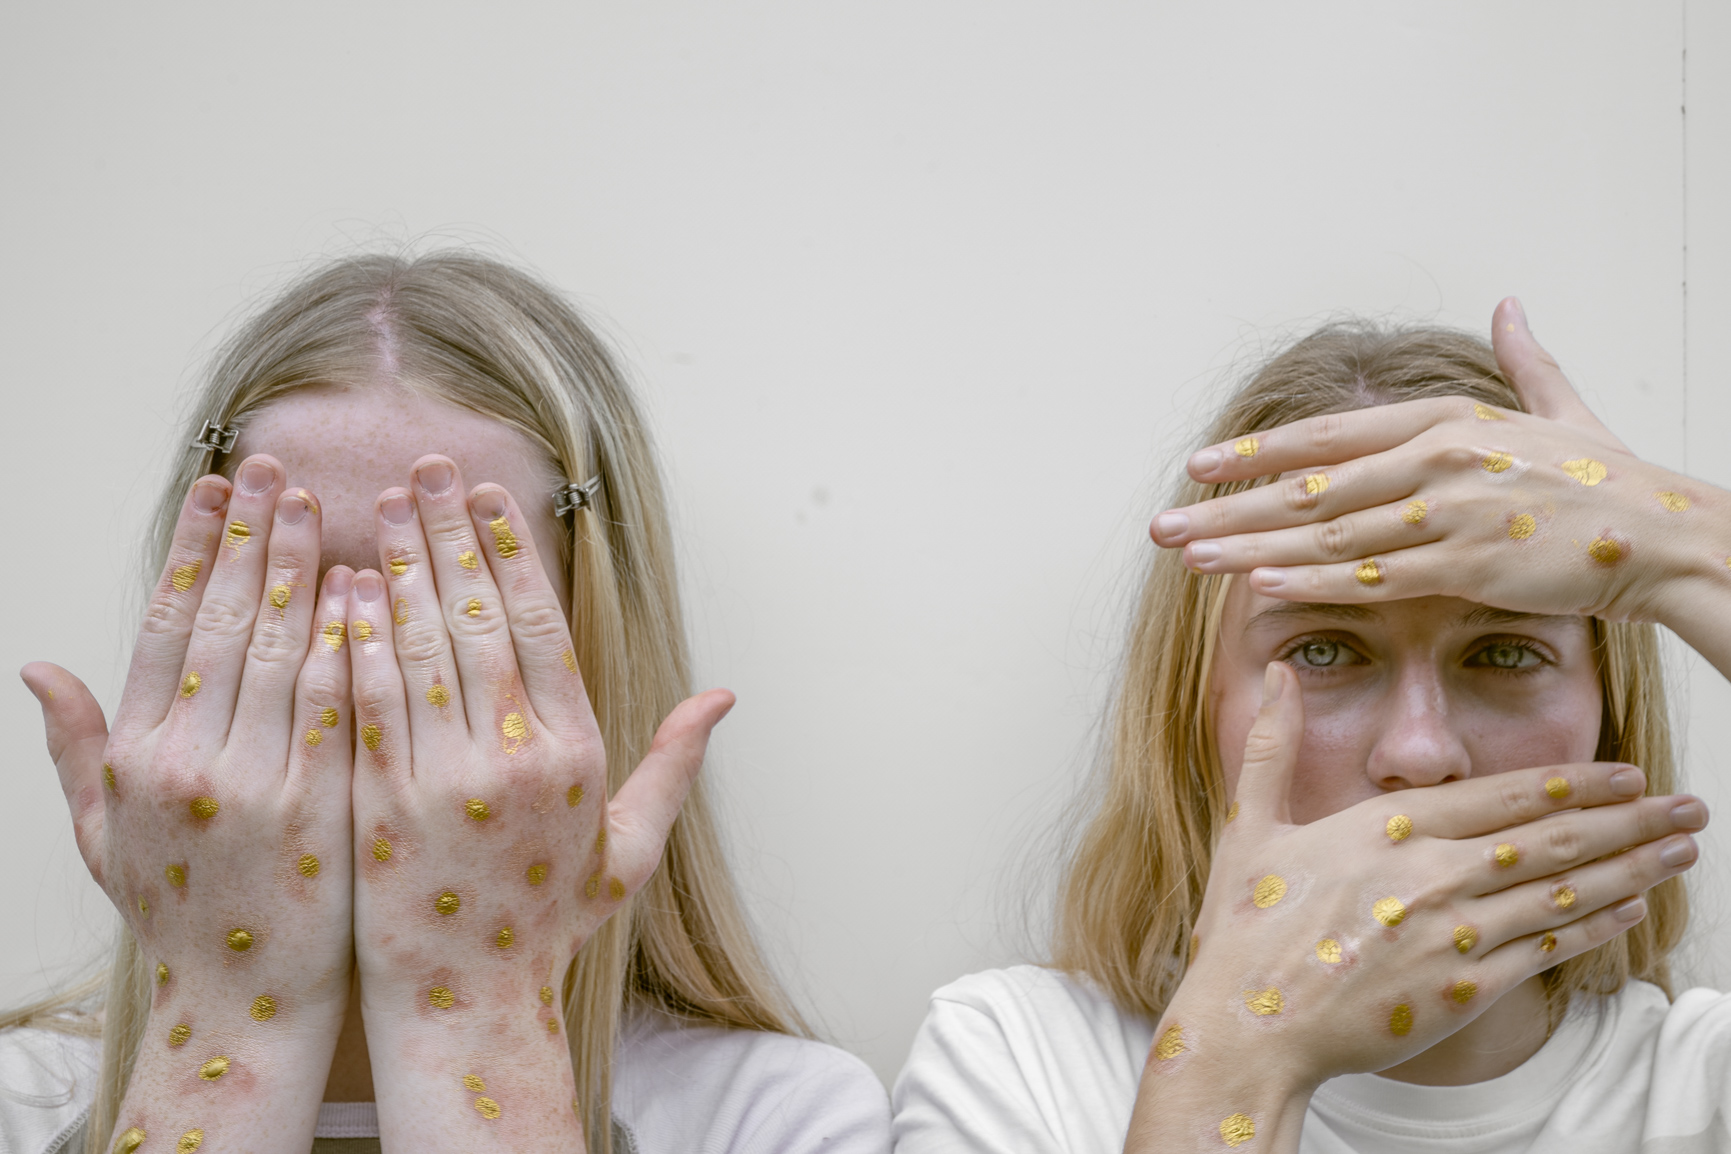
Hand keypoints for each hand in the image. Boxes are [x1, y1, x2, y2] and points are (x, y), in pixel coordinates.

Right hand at [23, 458, 352, 1150]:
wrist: (243, 1001)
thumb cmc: (181, 909)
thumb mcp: (103, 834)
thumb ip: (76, 746)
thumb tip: (36, 664)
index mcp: (140, 757)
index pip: (166, 627)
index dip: (193, 550)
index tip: (216, 488)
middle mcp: (189, 762)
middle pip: (225, 623)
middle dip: (250, 538)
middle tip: (274, 470)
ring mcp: (255, 785)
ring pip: (280, 651)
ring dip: (300, 569)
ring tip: (318, 505)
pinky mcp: (319, 809)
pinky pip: (336, 705)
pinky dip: (347, 641)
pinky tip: (362, 588)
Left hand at [347, 456, 732, 1147]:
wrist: (467, 999)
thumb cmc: (546, 921)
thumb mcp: (628, 848)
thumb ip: (673, 764)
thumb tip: (723, 698)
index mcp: (576, 755)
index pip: (542, 626)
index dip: (511, 554)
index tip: (488, 498)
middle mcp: (515, 756)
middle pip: (479, 618)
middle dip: (451, 534)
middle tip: (427, 469)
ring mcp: (445, 777)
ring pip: (420, 645)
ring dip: (399, 568)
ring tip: (382, 505)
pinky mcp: (383, 799)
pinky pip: (369, 698)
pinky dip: (355, 637)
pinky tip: (343, 587)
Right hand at [1123, 663, 1704, 1151]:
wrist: (1248, 1022)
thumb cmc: (1245, 927)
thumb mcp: (1249, 824)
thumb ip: (1271, 744)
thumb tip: (1275, 674)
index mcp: (1387, 829)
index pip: (1503, 795)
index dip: (1574, 782)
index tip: (1624, 772)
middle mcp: (1434, 875)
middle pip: (1553, 839)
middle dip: (1631, 819)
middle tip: (1686, 804)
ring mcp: (1455, 935)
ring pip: (1563, 893)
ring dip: (1632, 870)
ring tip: (1680, 850)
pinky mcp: (1463, 990)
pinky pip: (1546, 952)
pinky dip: (1594, 928)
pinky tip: (1629, 912)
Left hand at [1150, 299, 1718, 626]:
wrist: (1670, 536)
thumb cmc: (1610, 481)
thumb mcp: (1564, 407)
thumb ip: (1526, 358)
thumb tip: (1510, 303)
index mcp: (1448, 420)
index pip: (1328, 435)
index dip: (1255, 452)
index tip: (1197, 466)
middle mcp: (1437, 458)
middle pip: (1309, 487)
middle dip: (1226, 509)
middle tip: (1161, 524)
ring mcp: (1450, 513)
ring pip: (1329, 534)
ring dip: (1251, 548)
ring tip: (1189, 559)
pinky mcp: (1469, 566)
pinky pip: (1375, 577)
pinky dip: (1316, 582)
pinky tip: (1262, 586)